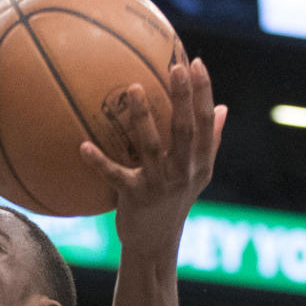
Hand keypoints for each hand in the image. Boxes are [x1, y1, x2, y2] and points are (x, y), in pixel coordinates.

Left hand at [78, 58, 226, 257]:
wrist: (155, 242)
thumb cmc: (175, 202)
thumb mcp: (198, 174)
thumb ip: (210, 141)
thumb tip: (223, 107)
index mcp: (199, 162)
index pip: (205, 121)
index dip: (203, 92)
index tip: (195, 62)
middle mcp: (183, 172)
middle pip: (184, 129)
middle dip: (182, 97)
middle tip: (175, 67)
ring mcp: (159, 185)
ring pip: (152, 147)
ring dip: (143, 117)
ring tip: (133, 88)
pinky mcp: (135, 198)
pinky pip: (114, 176)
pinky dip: (98, 162)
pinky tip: (83, 146)